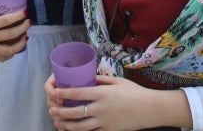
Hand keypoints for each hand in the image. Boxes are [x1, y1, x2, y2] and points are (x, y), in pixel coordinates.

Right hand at [0, 9, 29, 61]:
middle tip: (28, 22)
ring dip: (20, 44)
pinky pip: (2, 57)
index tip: (25, 12)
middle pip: (10, 35)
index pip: (4, 22)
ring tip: (25, 36)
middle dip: (22, 28)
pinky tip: (15, 47)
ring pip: (9, 51)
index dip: (16, 17)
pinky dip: (11, 53)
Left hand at [45, 74, 190, 129]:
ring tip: (58, 122)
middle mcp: (101, 108)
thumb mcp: (117, 81)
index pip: (77, 93)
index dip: (62, 93)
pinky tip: (73, 130)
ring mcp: (105, 122)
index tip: (53, 92)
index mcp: (102, 93)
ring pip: (80, 127)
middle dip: (60, 112)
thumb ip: (100, 79)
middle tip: (51, 110)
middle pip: (75, 112)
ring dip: (66, 125)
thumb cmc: (134, 92)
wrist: (150, 109)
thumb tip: (87, 77)